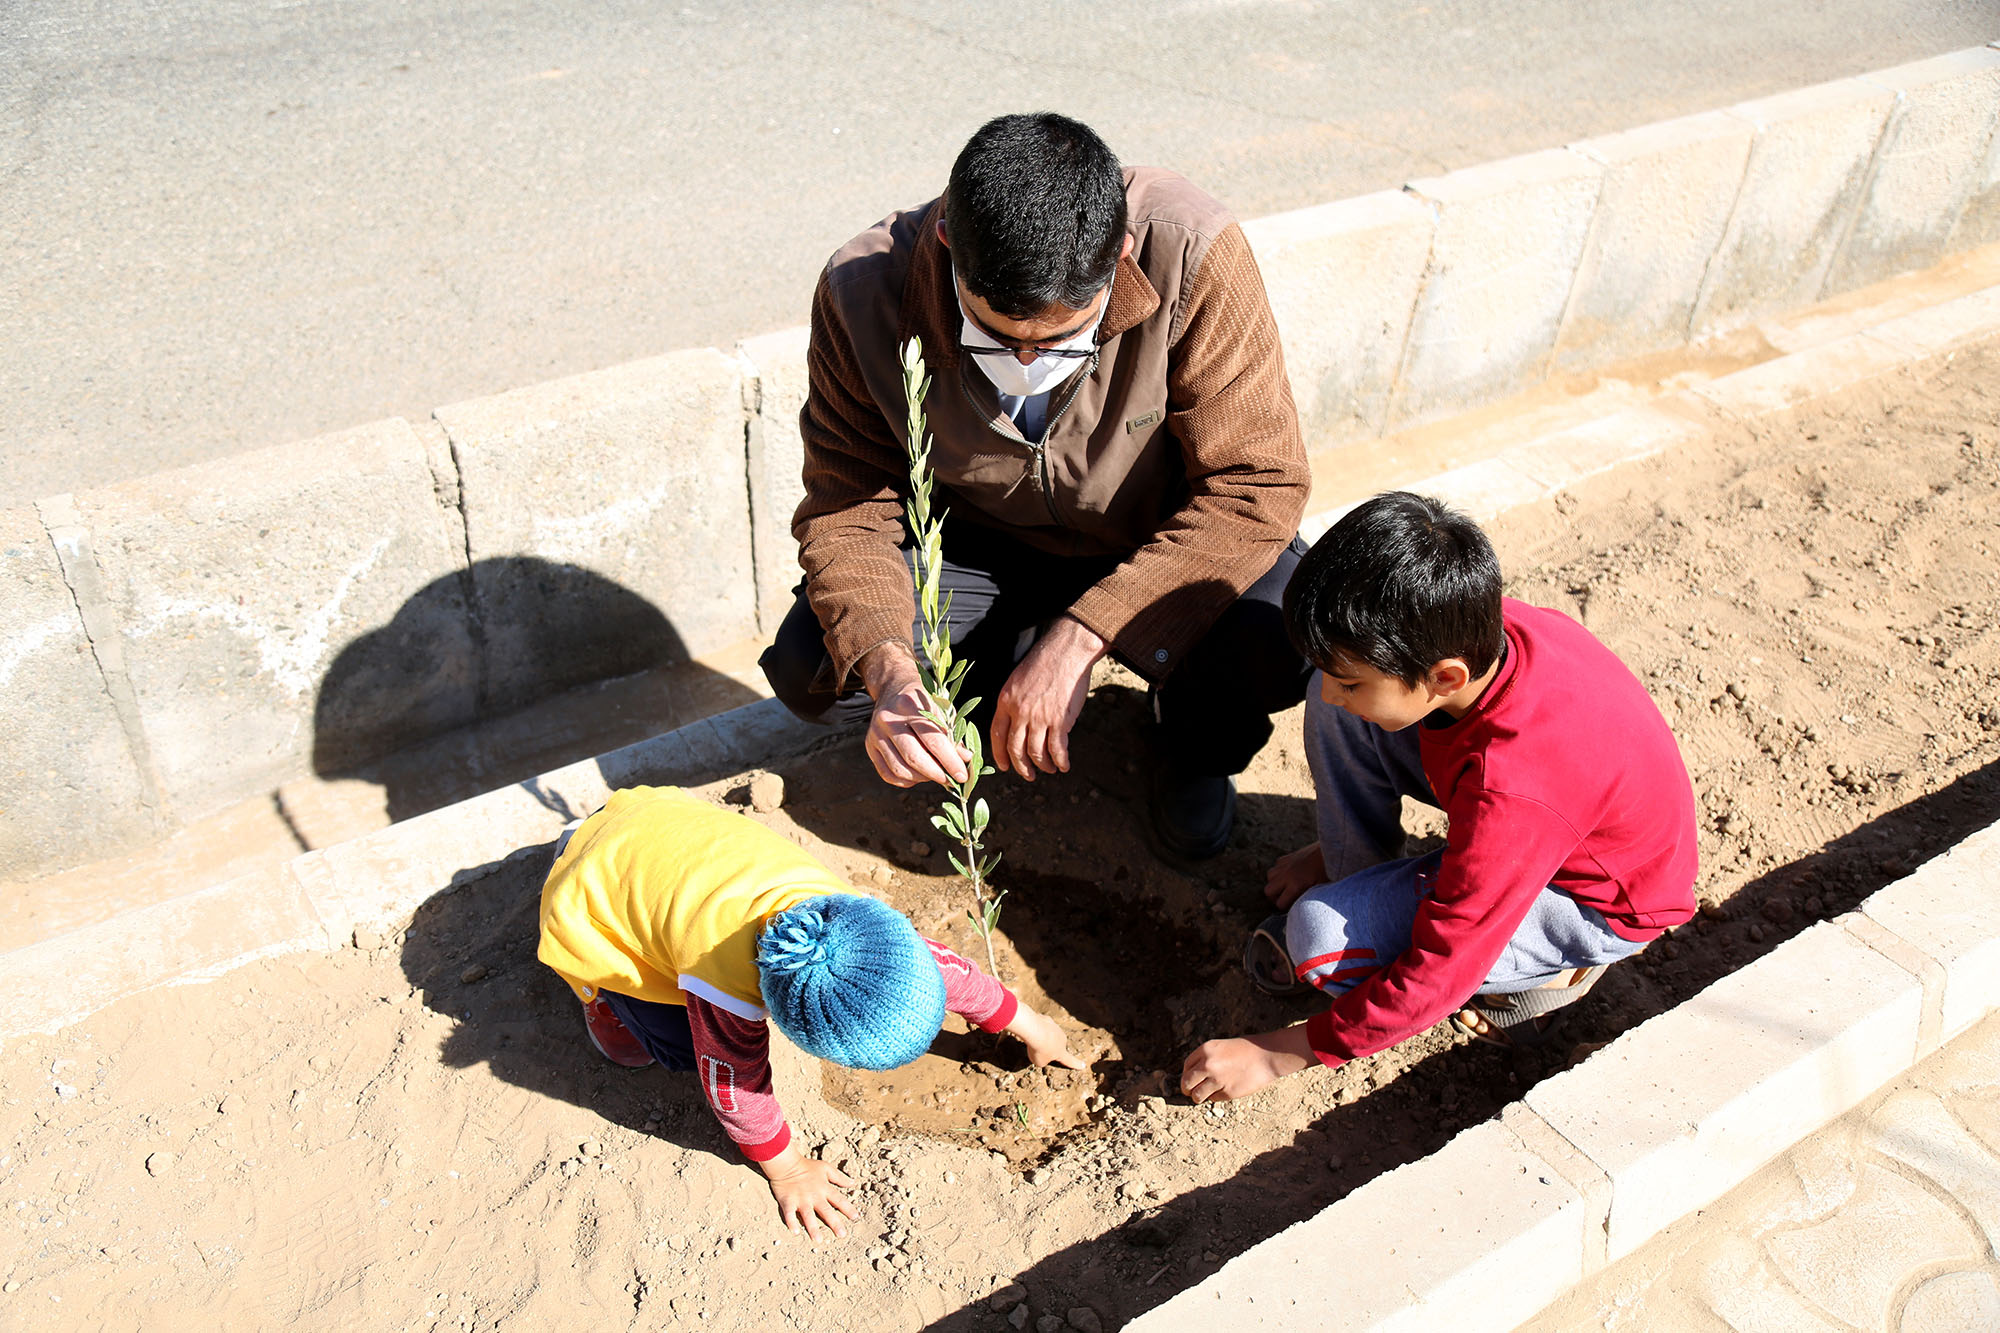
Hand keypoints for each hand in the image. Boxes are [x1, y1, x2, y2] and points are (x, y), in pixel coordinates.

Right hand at [758, 1145, 858, 1241]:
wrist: (786, 1164)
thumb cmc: (807, 1166)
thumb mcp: (825, 1168)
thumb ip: (839, 1177)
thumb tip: (853, 1183)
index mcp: (824, 1188)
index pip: (839, 1200)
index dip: (848, 1209)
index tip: (856, 1218)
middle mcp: (814, 1196)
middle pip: (826, 1211)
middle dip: (834, 1223)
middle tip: (842, 1235)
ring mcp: (800, 1200)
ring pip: (808, 1216)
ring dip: (813, 1228)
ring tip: (818, 1240)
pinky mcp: (788, 1202)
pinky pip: (789, 1214)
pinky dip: (791, 1223)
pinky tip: (795, 1232)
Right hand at [860, 643, 969, 788]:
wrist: (894, 688)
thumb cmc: (924, 701)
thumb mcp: (942, 709)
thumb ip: (953, 735)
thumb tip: (965, 761)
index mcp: (910, 705)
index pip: (933, 740)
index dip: (950, 762)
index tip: (962, 776)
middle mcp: (889, 719)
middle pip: (914, 757)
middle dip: (937, 774)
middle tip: (952, 781)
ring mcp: (876, 733)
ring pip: (900, 769)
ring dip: (922, 779)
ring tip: (936, 775)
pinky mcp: (870, 746)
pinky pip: (888, 774)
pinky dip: (906, 781)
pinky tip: (918, 776)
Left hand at [990, 617, 1105, 781]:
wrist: (1066, 651)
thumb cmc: (1045, 662)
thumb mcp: (1018, 680)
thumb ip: (1015, 703)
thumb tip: (1019, 724)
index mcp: (1006, 701)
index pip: (997, 734)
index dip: (1000, 753)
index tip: (1004, 765)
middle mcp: (1020, 712)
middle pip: (1016, 748)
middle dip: (1022, 766)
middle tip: (1028, 775)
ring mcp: (1039, 718)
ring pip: (1036, 752)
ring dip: (1043, 765)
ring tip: (1049, 770)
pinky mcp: (1059, 720)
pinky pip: (1057, 749)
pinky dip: (1060, 761)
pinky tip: (1064, 765)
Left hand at [1005, 1005, 1089, 1071]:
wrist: (1034, 1030)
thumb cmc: (1038, 1049)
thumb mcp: (1040, 1062)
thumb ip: (1043, 1060)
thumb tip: (1042, 1053)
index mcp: (1061, 1052)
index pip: (1070, 1061)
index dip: (1076, 1065)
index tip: (1083, 1066)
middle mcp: (1062, 1040)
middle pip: (1056, 1046)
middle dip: (1049, 1048)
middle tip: (1038, 1050)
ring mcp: (1056, 1029)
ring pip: (1050, 1035)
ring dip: (1043, 1038)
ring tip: (1033, 1040)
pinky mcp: (1049, 1020)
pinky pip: (1043, 1027)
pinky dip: (1038, 1029)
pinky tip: (1032, 1030)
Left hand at [1180, 1026, 1314, 1102]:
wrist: (1266, 1056)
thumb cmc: (1246, 1049)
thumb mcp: (1221, 1046)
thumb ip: (1206, 1057)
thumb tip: (1194, 1073)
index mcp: (1205, 1050)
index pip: (1186, 1067)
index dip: (1186, 1075)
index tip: (1190, 1079)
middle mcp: (1208, 1065)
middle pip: (1186, 1083)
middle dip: (1187, 1089)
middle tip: (1190, 1092)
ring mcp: (1217, 1080)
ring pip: (1197, 1095)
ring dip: (1199, 1097)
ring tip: (1204, 1095)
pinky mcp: (1227, 1092)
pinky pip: (1213, 1099)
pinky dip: (1215, 1097)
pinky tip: (1224, 1090)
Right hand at [1263, 842, 1326, 909]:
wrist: (1331, 852)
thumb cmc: (1329, 872)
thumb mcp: (1320, 889)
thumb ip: (1307, 897)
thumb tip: (1299, 907)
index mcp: (1296, 885)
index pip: (1280, 903)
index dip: (1285, 907)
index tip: (1293, 907)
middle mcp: (1287, 875)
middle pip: (1268, 890)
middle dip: (1274, 897)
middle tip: (1285, 898)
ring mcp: (1286, 864)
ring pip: (1270, 876)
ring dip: (1275, 883)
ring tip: (1286, 886)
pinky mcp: (1288, 856)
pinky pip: (1277, 865)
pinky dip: (1280, 870)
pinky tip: (1291, 873)